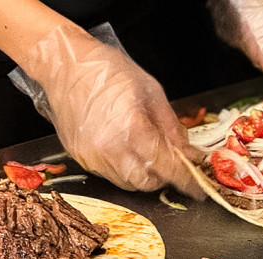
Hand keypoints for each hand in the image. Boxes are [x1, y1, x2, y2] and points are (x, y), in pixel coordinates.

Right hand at [21, 23, 203, 197]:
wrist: (64, 66)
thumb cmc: (107, 71)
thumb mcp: (151, 92)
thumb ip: (172, 128)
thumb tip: (188, 154)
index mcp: (131, 128)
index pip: (166, 166)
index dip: (186, 180)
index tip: (198, 188)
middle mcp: (109, 148)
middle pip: (147, 182)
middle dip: (164, 176)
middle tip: (171, 161)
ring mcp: (93, 156)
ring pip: (128, 183)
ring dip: (144, 174)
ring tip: (146, 150)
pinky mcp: (81, 159)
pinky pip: (110, 175)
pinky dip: (124, 168)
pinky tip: (125, 148)